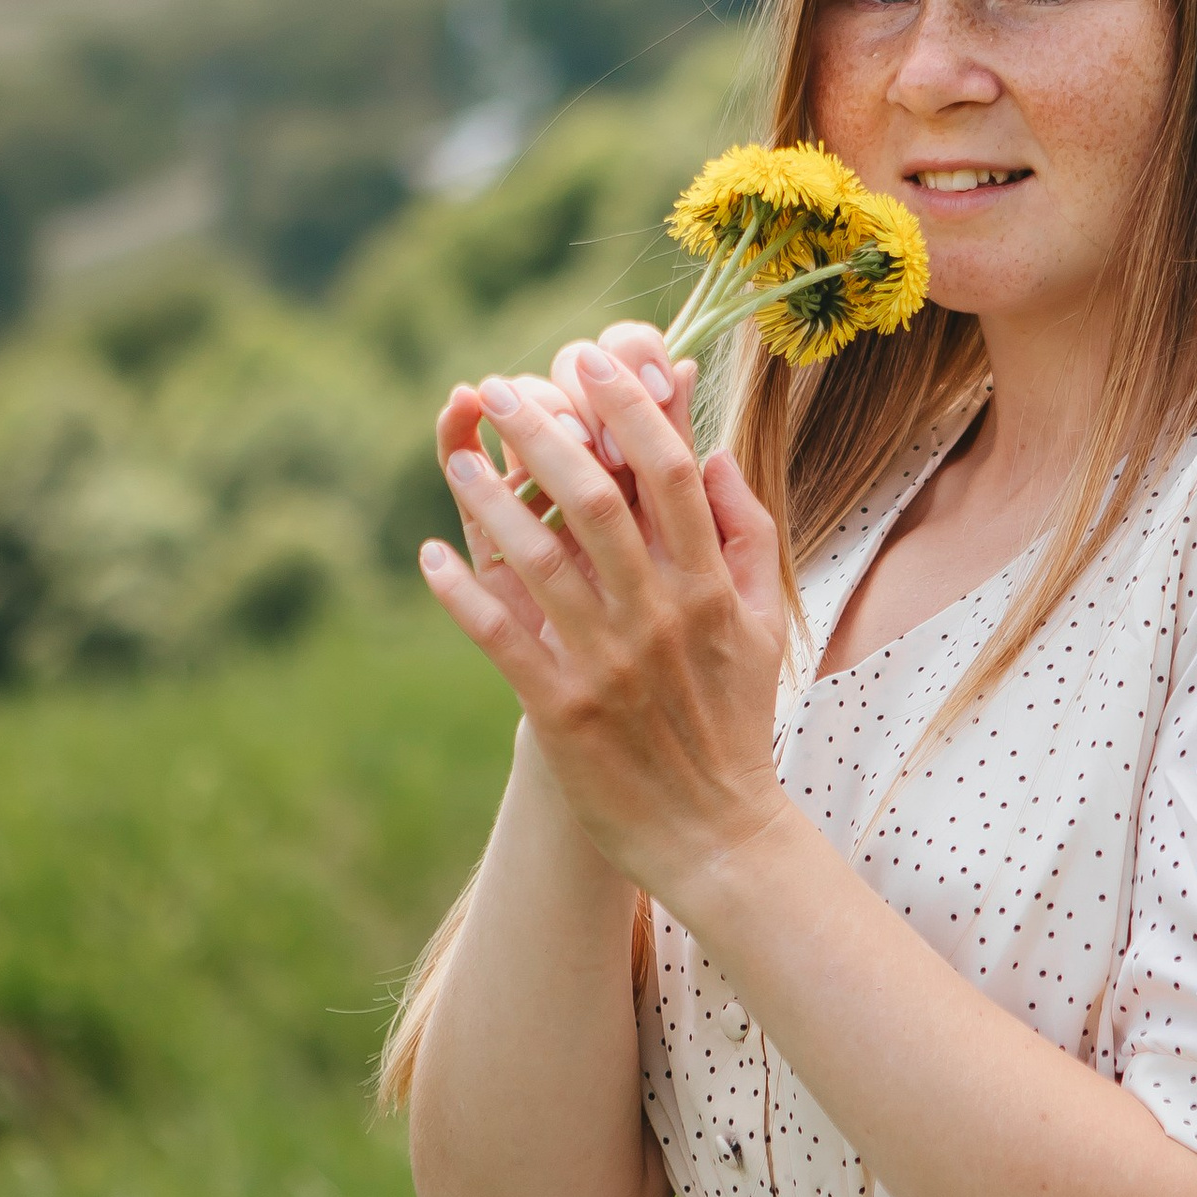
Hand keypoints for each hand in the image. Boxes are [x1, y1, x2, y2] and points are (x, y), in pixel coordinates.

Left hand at [421, 351, 789, 917]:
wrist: (714, 835)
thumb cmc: (736, 721)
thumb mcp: (765, 622)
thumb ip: (749, 533)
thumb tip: (715, 456)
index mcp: (709, 585)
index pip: (669, 472)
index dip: (630, 407)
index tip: (593, 361)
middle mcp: (658, 615)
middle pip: (596, 499)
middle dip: (546, 434)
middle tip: (505, 388)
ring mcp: (606, 663)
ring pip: (538, 561)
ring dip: (491, 501)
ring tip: (457, 456)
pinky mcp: (559, 710)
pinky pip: (499, 638)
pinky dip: (461, 594)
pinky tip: (431, 557)